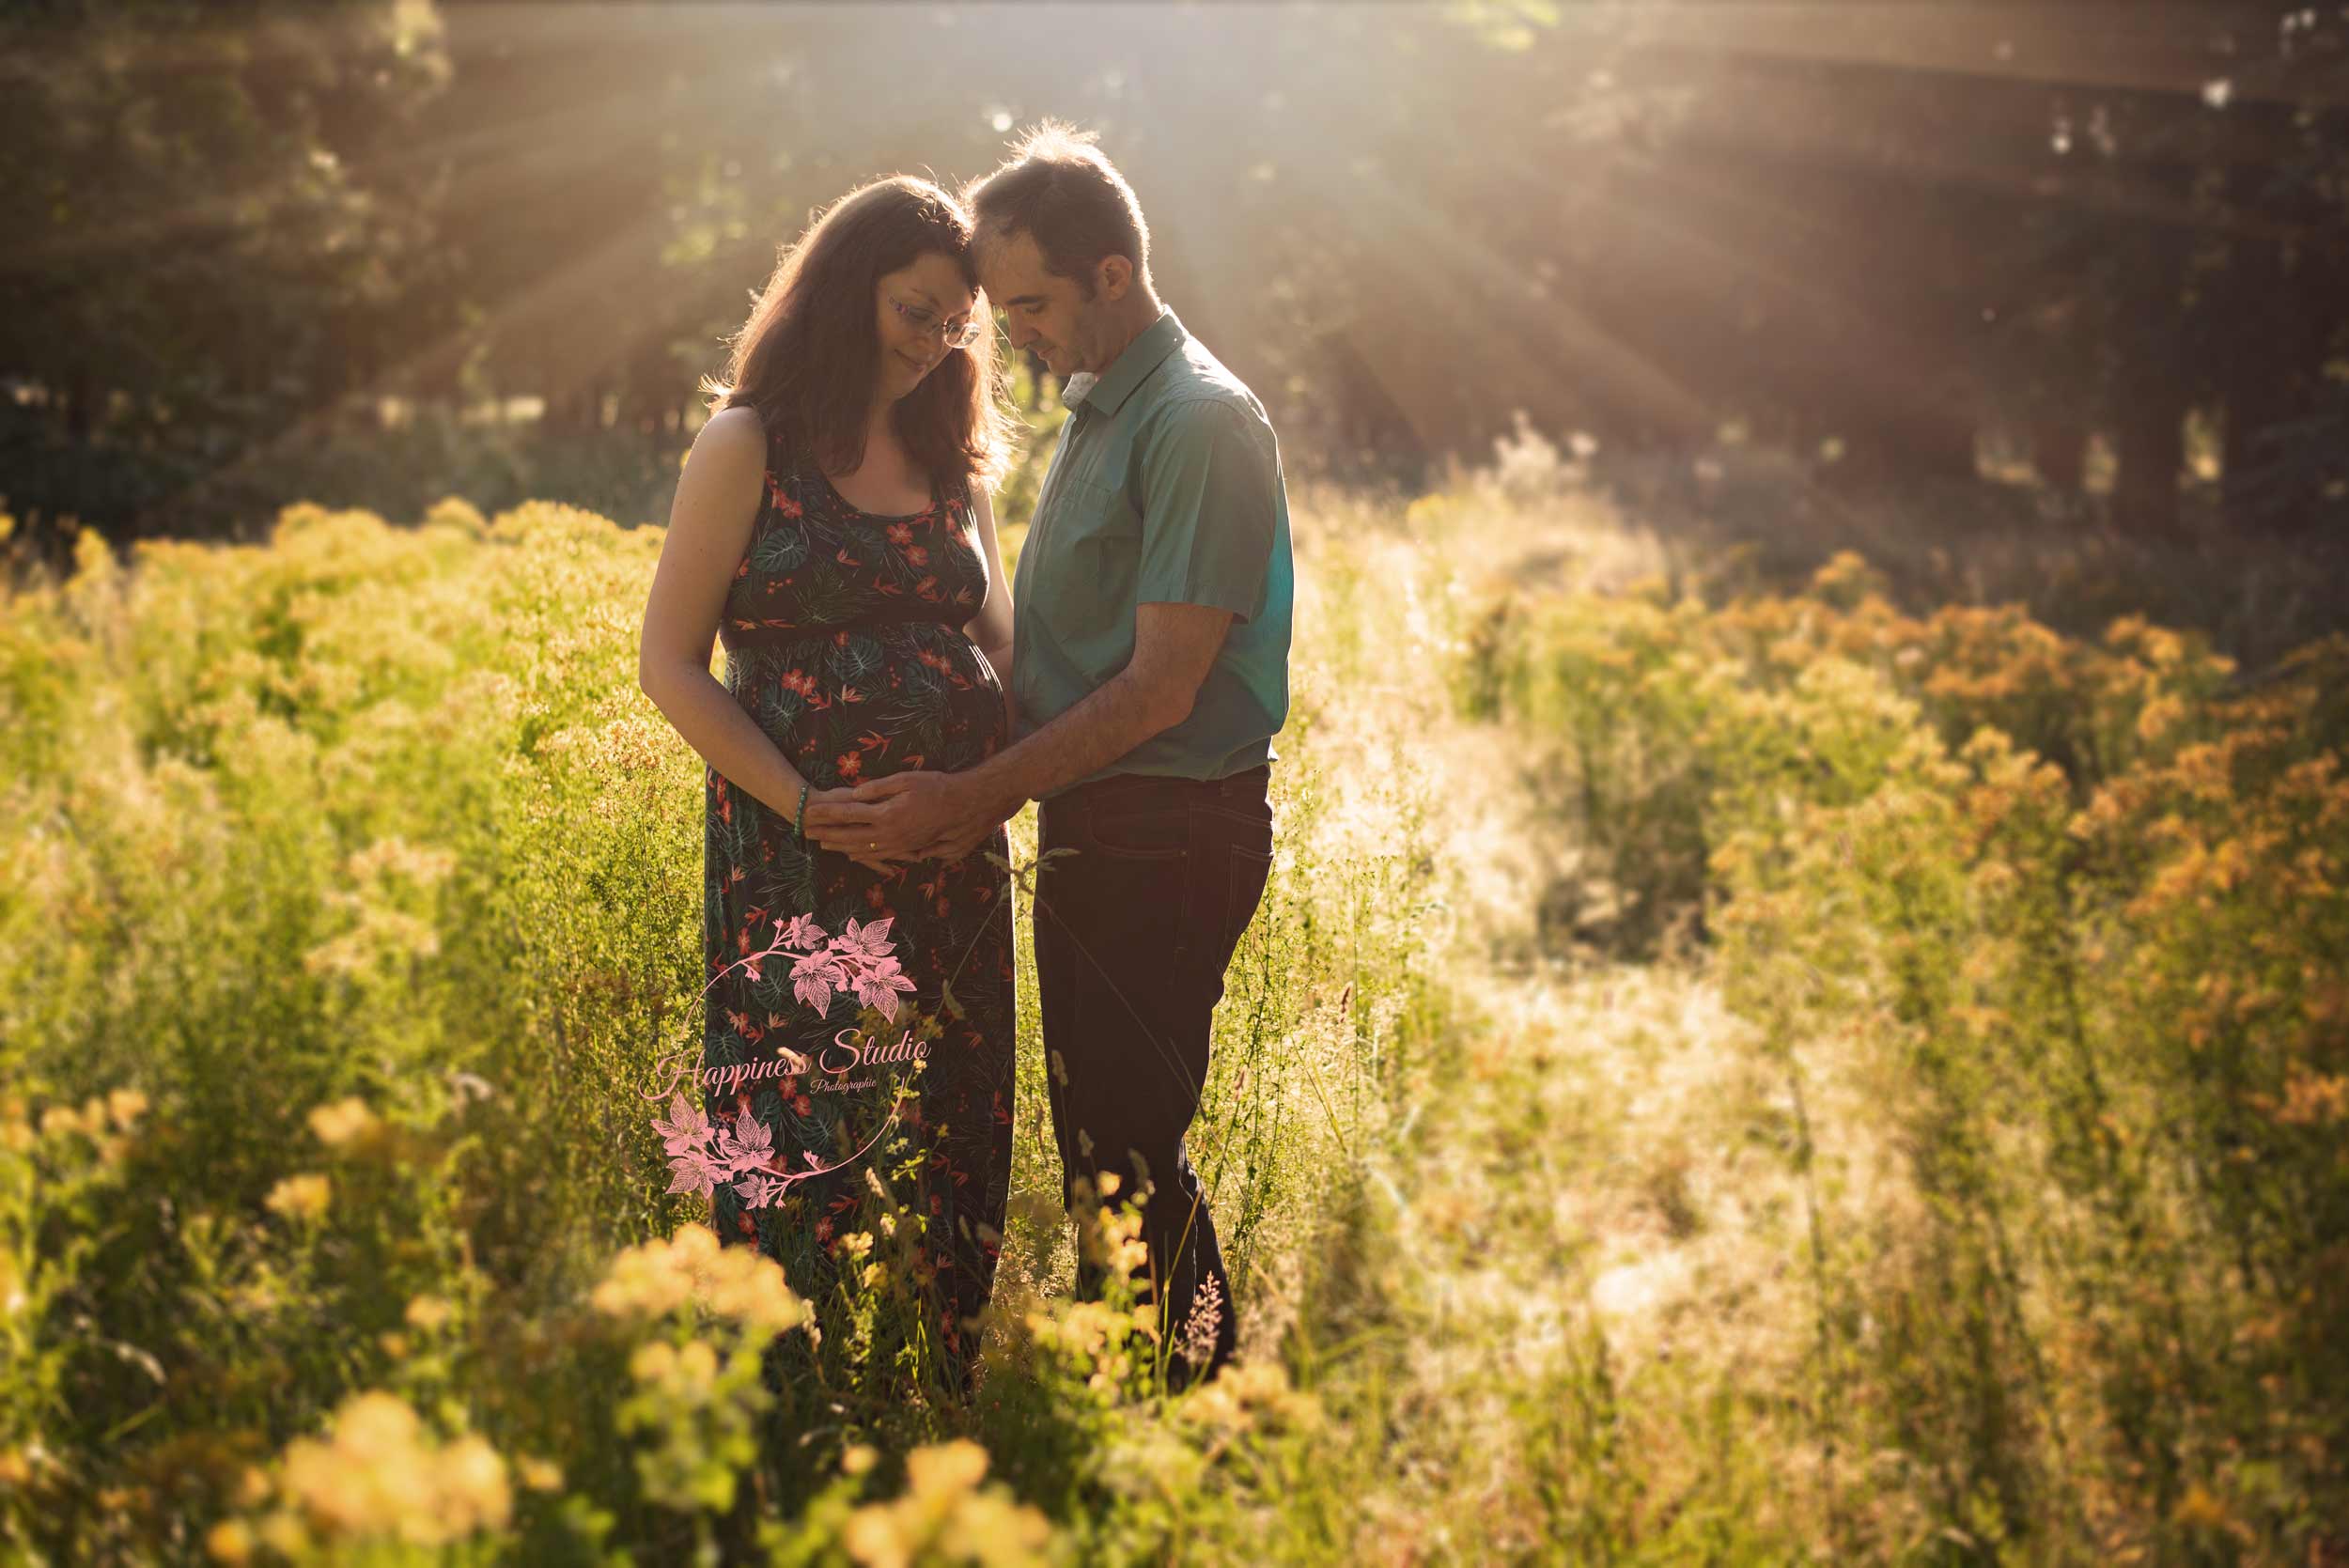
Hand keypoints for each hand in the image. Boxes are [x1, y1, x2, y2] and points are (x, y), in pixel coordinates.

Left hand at [803, 770, 995, 863]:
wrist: (966, 807)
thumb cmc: (937, 787)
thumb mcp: (906, 780)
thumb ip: (878, 788)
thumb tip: (854, 795)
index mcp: (886, 814)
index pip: (848, 814)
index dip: (827, 813)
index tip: (809, 812)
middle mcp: (889, 834)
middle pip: (849, 834)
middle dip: (827, 832)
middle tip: (806, 831)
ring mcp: (899, 844)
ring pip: (862, 848)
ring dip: (840, 845)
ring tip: (823, 844)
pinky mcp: (908, 848)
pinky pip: (879, 855)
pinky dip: (862, 855)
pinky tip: (852, 855)